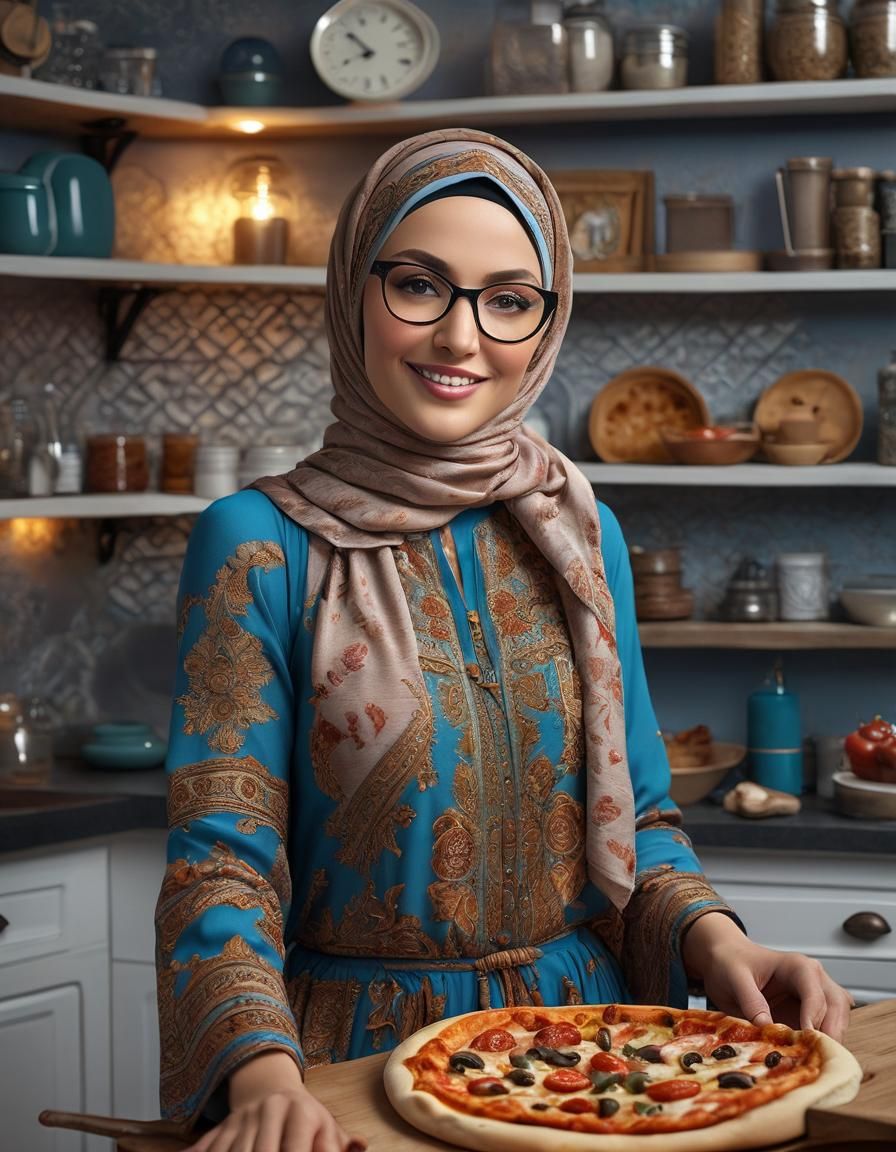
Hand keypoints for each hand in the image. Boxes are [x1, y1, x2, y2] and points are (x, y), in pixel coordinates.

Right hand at [185, 1051, 367, 1151]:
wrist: (271, 1088)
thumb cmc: (307, 1120)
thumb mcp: (328, 1127)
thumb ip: (340, 1144)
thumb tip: (360, 1146)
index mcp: (300, 1111)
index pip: (296, 1149)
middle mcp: (269, 1111)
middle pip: (260, 1151)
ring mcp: (242, 1119)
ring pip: (233, 1151)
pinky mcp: (220, 1129)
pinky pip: (206, 1148)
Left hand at [682, 912, 853, 1041]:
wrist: (726, 960)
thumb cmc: (731, 962)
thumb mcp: (735, 978)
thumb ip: (751, 1000)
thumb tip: (767, 1027)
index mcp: (797, 966)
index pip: (815, 993)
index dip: (814, 1017)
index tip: (807, 1038)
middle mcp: (813, 980)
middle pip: (837, 1006)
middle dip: (831, 1031)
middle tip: (818, 1056)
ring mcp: (815, 997)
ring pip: (839, 1019)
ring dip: (831, 1039)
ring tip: (814, 1059)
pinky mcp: (811, 1014)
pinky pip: (827, 1029)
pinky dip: (823, 1043)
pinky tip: (810, 1056)